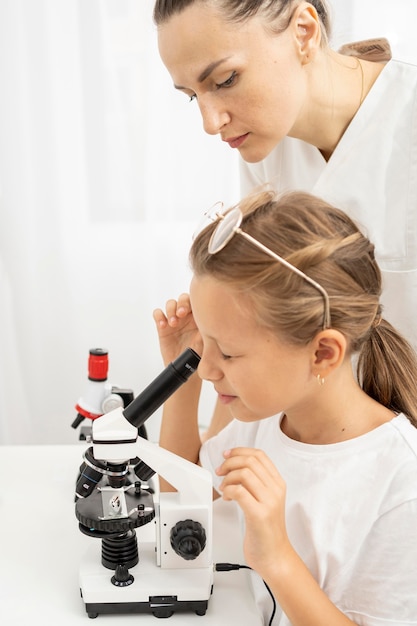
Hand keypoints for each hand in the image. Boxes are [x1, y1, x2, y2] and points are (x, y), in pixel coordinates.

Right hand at [153, 293, 202, 364]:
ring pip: (171, 304)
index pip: (196, 301)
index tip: (188, 312)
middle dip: (180, 304)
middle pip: (183, 299)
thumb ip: (204, 335)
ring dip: (170, 310)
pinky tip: (162, 325)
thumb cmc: (197, 356)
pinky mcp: (163, 327)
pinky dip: (159, 316)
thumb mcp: (203, 346)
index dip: (191, 302)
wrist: (185, 369)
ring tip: (172, 323)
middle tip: (180, 315)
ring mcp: (175, 320)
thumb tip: (206, 327)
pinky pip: (158, 314)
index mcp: (199, 317)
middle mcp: (187, 316)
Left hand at [216, 447, 290, 576]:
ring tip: (223, 488)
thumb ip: (256, 483)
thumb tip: (236, 466)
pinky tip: (227, 497)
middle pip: (250, 461)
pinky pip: (239, 491)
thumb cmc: (266, 530)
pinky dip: (228, 490)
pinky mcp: (259, 514)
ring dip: (227, 478)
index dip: (240, 451)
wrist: (275, 556)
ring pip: (244, 473)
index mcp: (278, 483)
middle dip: (229, 463)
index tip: (227, 455)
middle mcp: (275, 490)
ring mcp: (269, 502)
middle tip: (220, 472)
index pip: (260, 455)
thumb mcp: (266, 500)